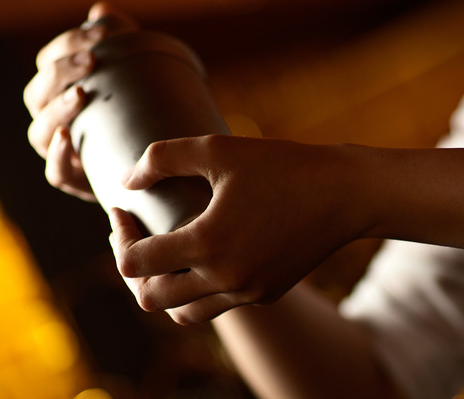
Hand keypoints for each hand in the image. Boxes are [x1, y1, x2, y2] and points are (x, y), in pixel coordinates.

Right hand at [23, 2, 138, 200]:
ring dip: (56, 112)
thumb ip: (118, 41)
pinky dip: (58, 157)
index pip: (48, 61)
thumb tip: (102, 11)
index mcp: (59, 91)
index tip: (101, 35)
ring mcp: (61, 152)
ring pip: (40, 132)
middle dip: (61, 73)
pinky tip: (70, 138)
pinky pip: (56, 173)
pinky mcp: (78, 181)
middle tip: (92, 61)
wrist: (160, 161)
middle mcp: (52, 120)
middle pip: (37, 93)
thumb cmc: (141, 110)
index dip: (68, 44)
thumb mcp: (135, 74)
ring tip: (81, 95)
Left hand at [107, 135, 368, 323]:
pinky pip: (217, 306)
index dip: (117, 233)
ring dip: (163, 288)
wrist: (347, 193)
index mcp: (207, 244)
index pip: (132, 262)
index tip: (122, 207)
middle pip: (149, 298)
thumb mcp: (218, 148)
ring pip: (182, 314)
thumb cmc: (283, 165)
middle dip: (133, 267)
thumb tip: (125, 182)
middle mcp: (225, 279)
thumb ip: (161, 159)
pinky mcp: (267, 295)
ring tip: (164, 254)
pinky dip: (199, 289)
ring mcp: (248, 293)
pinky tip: (203, 254)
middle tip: (135, 234)